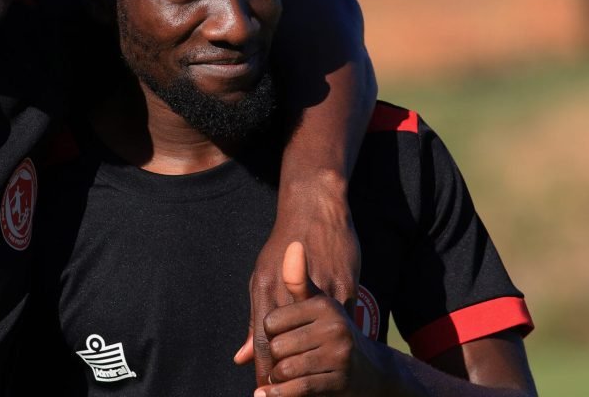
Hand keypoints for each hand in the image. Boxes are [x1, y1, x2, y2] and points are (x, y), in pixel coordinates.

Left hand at [234, 183, 359, 388]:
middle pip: (287, 348)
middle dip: (285, 369)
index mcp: (268, 289)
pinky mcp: (347, 287)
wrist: (316, 210)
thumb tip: (242, 357)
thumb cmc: (281, 247)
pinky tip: (330, 350)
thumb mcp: (262, 279)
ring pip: (316, 342)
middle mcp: (292, 293)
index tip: (264, 391)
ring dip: (310, 361)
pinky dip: (332, 341)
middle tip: (282, 383)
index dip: (264, 370)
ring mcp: (322, 291)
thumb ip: (255, 322)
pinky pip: (340, 326)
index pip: (264, 342)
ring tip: (307, 371)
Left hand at [252, 242, 388, 396]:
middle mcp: (335, 326)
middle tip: (282, 361)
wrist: (374, 369)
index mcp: (323, 304)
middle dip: (274, 358)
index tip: (281, 337)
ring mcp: (340, 354)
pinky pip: (300, 388)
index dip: (270, 333)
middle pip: (276, 347)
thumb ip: (296, 282)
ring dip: (278, 378)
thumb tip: (291, 251)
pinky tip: (267, 395)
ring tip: (283, 375)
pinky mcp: (341, 379)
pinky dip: (280, 394)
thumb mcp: (318, 305)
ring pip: (285, 369)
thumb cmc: (334, 332)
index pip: (271, 321)